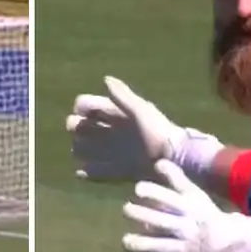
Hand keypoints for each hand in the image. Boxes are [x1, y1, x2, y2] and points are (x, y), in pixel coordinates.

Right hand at [67, 76, 222, 181]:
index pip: (90, 105)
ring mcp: (114, 152)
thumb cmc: (158, 131)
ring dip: (79, 149)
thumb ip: (123, 97)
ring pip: (86, 149)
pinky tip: (82, 172)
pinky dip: (88, 172)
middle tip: (78, 130)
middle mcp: (112, 131)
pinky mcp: (119, 171)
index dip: (82, 106)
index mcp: (117, 114)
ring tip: (79, 151)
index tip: (82, 111)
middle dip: (76, 127)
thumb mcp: (140, 110)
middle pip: (83, 127)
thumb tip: (105, 79)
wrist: (174, 158)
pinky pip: (98, 172)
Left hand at [122, 160, 250, 251]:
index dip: (147, 190)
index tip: (138, 189)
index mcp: (189, 209)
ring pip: (151, 247)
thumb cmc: (204, 214)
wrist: (227, 244)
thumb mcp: (194, 194)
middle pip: (155, 221)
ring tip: (127, 239)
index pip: (165, 197)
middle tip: (127, 209)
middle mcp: (184, 229)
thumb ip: (176, 178)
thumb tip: (158, 162)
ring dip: (133, 242)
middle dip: (135, 212)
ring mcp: (180, 249)